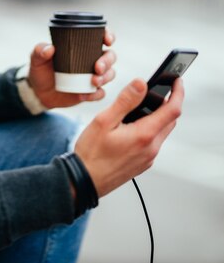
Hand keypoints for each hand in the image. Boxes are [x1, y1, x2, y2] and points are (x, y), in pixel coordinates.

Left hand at [28, 28, 115, 109]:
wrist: (38, 92)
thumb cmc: (40, 70)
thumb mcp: (37, 58)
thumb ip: (40, 50)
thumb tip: (50, 49)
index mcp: (82, 47)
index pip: (100, 37)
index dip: (109, 36)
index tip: (107, 40)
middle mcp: (91, 60)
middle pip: (110, 56)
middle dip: (107, 61)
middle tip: (97, 67)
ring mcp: (93, 76)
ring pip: (109, 74)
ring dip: (105, 77)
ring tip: (94, 81)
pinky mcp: (90, 92)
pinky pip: (100, 93)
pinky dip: (96, 94)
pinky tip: (85, 95)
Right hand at [74, 78, 183, 196]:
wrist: (85, 181)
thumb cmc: (91, 153)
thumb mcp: (104, 120)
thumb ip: (125, 101)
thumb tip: (141, 84)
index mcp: (144, 135)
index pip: (172, 110)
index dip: (178, 92)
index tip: (177, 81)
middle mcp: (151, 148)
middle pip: (169, 121)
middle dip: (167, 103)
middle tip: (157, 90)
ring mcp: (148, 158)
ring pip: (161, 131)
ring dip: (158, 117)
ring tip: (140, 107)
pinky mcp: (143, 163)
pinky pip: (153, 142)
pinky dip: (149, 129)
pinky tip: (132, 126)